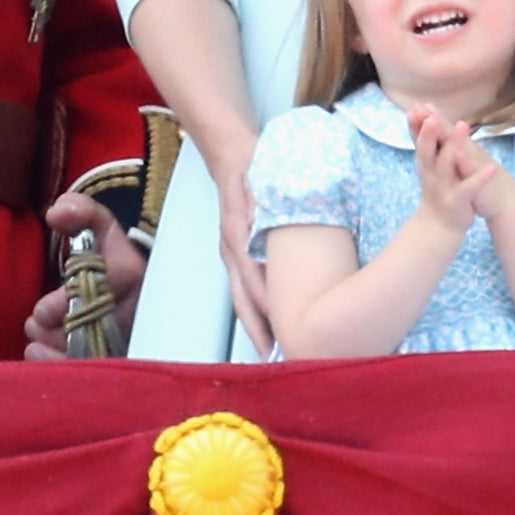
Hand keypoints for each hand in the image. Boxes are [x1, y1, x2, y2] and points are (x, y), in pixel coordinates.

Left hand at [22, 189, 143, 360]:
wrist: (133, 281)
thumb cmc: (110, 253)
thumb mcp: (99, 226)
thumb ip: (80, 211)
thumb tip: (57, 212)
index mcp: (132, 274)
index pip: (101, 293)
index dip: (66, 305)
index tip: (41, 310)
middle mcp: (138, 310)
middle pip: (93, 331)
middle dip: (57, 332)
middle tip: (35, 325)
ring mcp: (131, 338)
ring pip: (93, 355)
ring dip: (56, 351)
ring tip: (36, 341)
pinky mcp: (123, 358)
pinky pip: (94, 371)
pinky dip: (63, 367)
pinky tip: (41, 356)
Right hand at [206, 148, 270, 349]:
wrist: (230, 154)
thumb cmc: (252, 166)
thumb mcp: (260, 180)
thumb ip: (260, 203)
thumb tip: (264, 227)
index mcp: (237, 236)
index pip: (252, 280)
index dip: (267, 308)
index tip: (284, 331)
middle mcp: (231, 251)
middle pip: (243, 300)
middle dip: (259, 331)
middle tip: (278, 360)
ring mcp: (231, 254)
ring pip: (242, 299)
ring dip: (257, 327)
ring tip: (275, 354)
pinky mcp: (237, 254)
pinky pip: (244, 289)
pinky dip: (256, 312)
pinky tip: (271, 326)